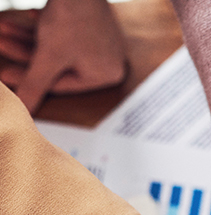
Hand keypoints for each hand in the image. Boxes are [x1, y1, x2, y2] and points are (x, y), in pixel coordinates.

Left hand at [0, 0, 126, 115]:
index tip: (5, 72)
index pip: (61, 84)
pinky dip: (40, 26)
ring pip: (55, 46)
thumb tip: (24, 110)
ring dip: (26, 38)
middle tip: (1, 46)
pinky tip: (22, 19)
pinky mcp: (89, 19)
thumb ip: (34, 85)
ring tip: (3, 30)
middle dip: (24, 54)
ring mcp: (100, 38)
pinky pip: (60, 30)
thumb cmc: (72, 17)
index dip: (29, 79)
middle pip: (56, 64)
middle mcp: (107, 58)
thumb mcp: (48, 57)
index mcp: (106, 74)